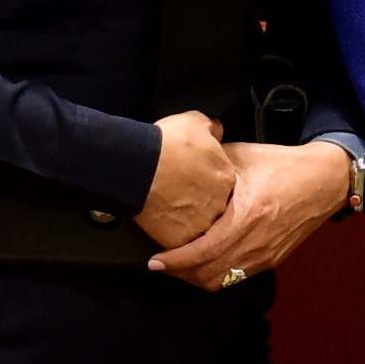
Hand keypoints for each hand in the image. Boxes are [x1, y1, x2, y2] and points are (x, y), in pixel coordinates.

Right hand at [136, 110, 239, 252]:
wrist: (139, 165)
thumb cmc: (164, 144)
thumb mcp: (195, 121)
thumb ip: (212, 128)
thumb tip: (216, 130)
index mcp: (226, 177)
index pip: (224, 184)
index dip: (206, 181)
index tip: (193, 179)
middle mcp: (219, 203)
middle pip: (213, 208)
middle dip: (199, 203)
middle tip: (179, 194)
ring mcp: (201, 224)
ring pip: (198, 226)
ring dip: (185, 220)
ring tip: (168, 208)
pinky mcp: (181, 239)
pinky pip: (179, 242)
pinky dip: (170, 233)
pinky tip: (160, 221)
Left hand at [154, 139, 356, 289]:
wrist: (325, 181)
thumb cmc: (285, 165)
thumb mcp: (242, 157)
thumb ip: (209, 166)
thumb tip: (177, 166)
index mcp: (247, 217)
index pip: (203, 252)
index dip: (175, 261)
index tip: (155, 261)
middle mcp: (257, 242)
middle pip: (209, 275)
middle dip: (180, 274)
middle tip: (161, 265)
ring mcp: (266, 255)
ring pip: (223, 281)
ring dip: (197, 277)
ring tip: (179, 266)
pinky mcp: (272, 259)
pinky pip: (237, 276)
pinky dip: (217, 274)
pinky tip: (206, 262)